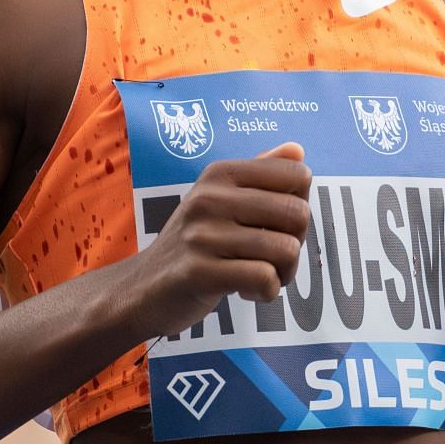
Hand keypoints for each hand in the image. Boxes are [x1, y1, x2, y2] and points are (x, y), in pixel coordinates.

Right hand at [129, 143, 312, 339]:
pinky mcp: (199, 272)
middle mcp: (210, 197)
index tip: (276, 224)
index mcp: (220, 173)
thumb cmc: (195, 242)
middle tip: (272, 257)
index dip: (300, 204)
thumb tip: (298, 151)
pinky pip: (265, 278)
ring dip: (284, 273)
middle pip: (297, 213)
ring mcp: (202, 235)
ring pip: (286, 249)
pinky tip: (246, 291)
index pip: (297, 175)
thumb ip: (261, 173)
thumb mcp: (221, 199)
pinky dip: (267, 292)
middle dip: (297, 242)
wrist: (144, 286)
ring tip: (261, 277)